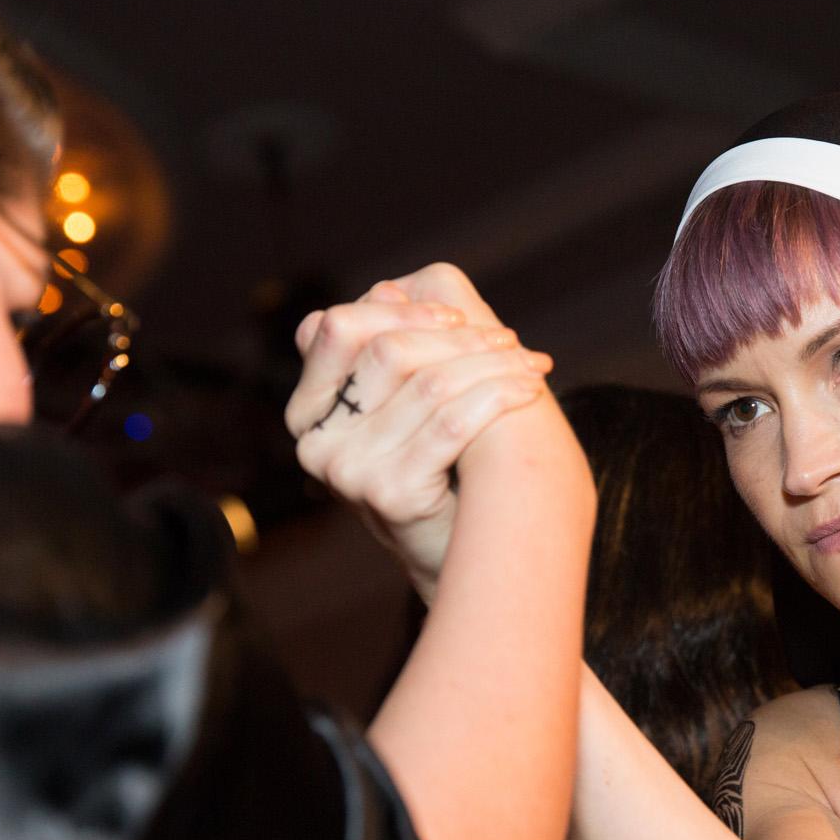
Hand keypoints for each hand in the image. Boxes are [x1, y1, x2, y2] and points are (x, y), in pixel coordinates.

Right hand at [287, 270, 552, 598]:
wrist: (463, 553)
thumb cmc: (443, 465)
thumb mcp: (409, 399)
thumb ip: (396, 341)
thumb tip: (390, 287)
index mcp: (308, 408)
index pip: (337, 328)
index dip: (400, 311)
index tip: (459, 316)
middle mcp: (315, 441)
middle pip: (388, 351)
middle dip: (459, 338)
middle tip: (511, 341)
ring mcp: (347, 472)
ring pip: (430, 383)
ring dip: (493, 365)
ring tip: (531, 365)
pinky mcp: (388, 495)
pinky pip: (452, 424)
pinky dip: (499, 396)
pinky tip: (529, 389)